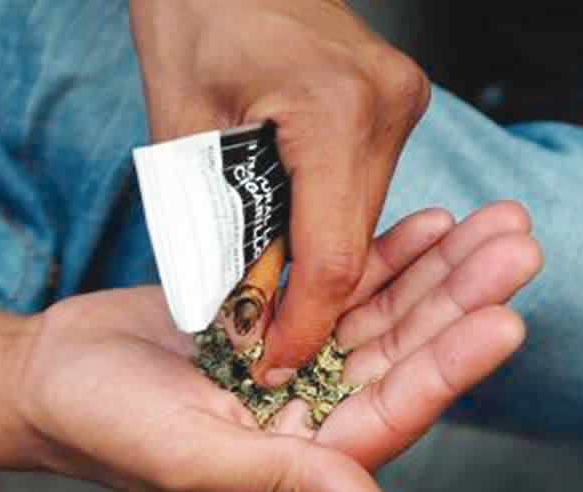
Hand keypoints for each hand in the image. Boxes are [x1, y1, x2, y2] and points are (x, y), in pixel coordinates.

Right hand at [7, 203, 540, 491]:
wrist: (48, 374)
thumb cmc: (105, 427)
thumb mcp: (192, 459)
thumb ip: (288, 484)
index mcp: (303, 467)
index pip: (392, 414)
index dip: (450, 367)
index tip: (505, 319)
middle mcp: (316, 421)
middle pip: (406, 356)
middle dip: (462, 301)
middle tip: (516, 244)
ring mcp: (302, 369)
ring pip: (387, 317)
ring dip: (441, 271)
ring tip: (494, 223)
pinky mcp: (282, 323)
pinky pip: (345, 288)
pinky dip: (387, 257)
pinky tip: (429, 224)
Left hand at [130, 0, 431, 384]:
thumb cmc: (193, 14)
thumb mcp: (180, 126)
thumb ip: (204, 224)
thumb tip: (222, 314)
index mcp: (334, 111)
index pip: (334, 257)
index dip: (304, 325)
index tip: (271, 365)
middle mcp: (389, 105)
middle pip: (355, 245)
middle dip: (307, 303)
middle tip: (261, 345)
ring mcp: (402, 100)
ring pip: (362, 222)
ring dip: (318, 265)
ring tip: (269, 300)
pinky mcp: (397, 103)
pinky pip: (363, 189)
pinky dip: (327, 224)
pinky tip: (291, 244)